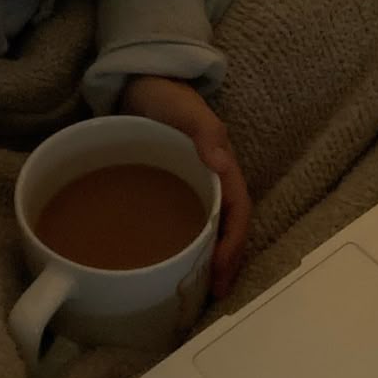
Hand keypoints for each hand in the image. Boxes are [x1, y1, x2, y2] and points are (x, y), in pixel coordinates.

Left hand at [120, 76, 250, 298]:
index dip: (233, 246)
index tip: (221, 275)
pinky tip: (171, 261)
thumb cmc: (164, 94)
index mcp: (221, 166)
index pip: (238, 213)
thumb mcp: (184, 109)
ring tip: (197, 288)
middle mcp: (212, 179)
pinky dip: (186, 243)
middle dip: (225, 262)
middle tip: (212, 295)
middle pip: (228, 228)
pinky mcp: (171, 185)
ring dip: (209, 257)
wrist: (139, 82)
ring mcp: (192, 183)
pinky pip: (185, 219)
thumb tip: (225, 165)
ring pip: (209, 226)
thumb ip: (204, 132)